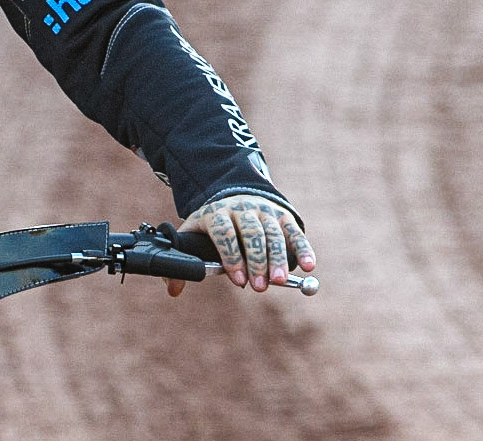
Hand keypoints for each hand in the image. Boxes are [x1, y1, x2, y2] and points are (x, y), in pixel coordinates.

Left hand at [165, 194, 314, 296]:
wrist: (233, 192)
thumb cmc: (213, 223)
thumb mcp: (193, 233)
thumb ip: (183, 260)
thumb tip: (173, 290)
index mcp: (216, 213)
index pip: (224, 232)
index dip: (231, 256)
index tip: (238, 280)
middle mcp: (241, 209)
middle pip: (251, 234)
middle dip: (255, 261)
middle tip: (259, 287)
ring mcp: (264, 210)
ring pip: (273, 234)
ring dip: (278, 258)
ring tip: (279, 281)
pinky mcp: (282, 215)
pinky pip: (294, 231)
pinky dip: (303, 248)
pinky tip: (309, 267)